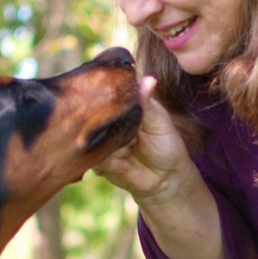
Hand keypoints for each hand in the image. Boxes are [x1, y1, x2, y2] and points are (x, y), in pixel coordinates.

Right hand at [93, 76, 192, 202]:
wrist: (165, 179)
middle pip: (92, 118)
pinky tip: (124, 165)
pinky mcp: (99, 161)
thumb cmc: (167, 146)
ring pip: (90, 141)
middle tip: (124, 136)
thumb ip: (147, 103)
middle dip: (103, 127)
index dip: (103, 98)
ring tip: (129, 153)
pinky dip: (108, 164)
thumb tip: (150, 79)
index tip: (106, 103)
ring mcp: (102, 142)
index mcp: (124, 107)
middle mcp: (109, 123)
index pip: (106, 96)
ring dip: (109, 149)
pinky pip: (93, 160)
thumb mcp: (159, 122)